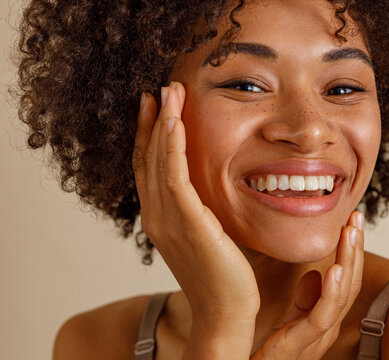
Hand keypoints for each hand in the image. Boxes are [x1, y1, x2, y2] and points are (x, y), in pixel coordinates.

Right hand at [132, 81, 259, 319]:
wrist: (225, 312)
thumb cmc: (221, 273)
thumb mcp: (206, 233)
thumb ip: (199, 208)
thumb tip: (210, 185)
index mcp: (160, 217)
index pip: (148, 166)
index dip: (148, 134)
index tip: (154, 105)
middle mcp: (157, 216)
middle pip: (148, 158)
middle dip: (153, 120)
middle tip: (160, 88)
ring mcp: (168, 220)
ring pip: (159, 161)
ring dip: (162, 124)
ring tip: (168, 92)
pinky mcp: (188, 224)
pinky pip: (175, 178)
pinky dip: (172, 148)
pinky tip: (175, 122)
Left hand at [250, 211, 363, 359]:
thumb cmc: (266, 353)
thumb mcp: (290, 321)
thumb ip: (304, 300)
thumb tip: (315, 273)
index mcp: (323, 322)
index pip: (345, 281)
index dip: (351, 251)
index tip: (351, 221)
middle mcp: (325, 332)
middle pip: (349, 286)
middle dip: (355, 250)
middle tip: (356, 218)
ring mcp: (315, 341)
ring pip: (341, 298)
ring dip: (348, 262)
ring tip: (350, 233)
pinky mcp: (297, 347)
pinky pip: (320, 318)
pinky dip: (331, 292)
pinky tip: (335, 269)